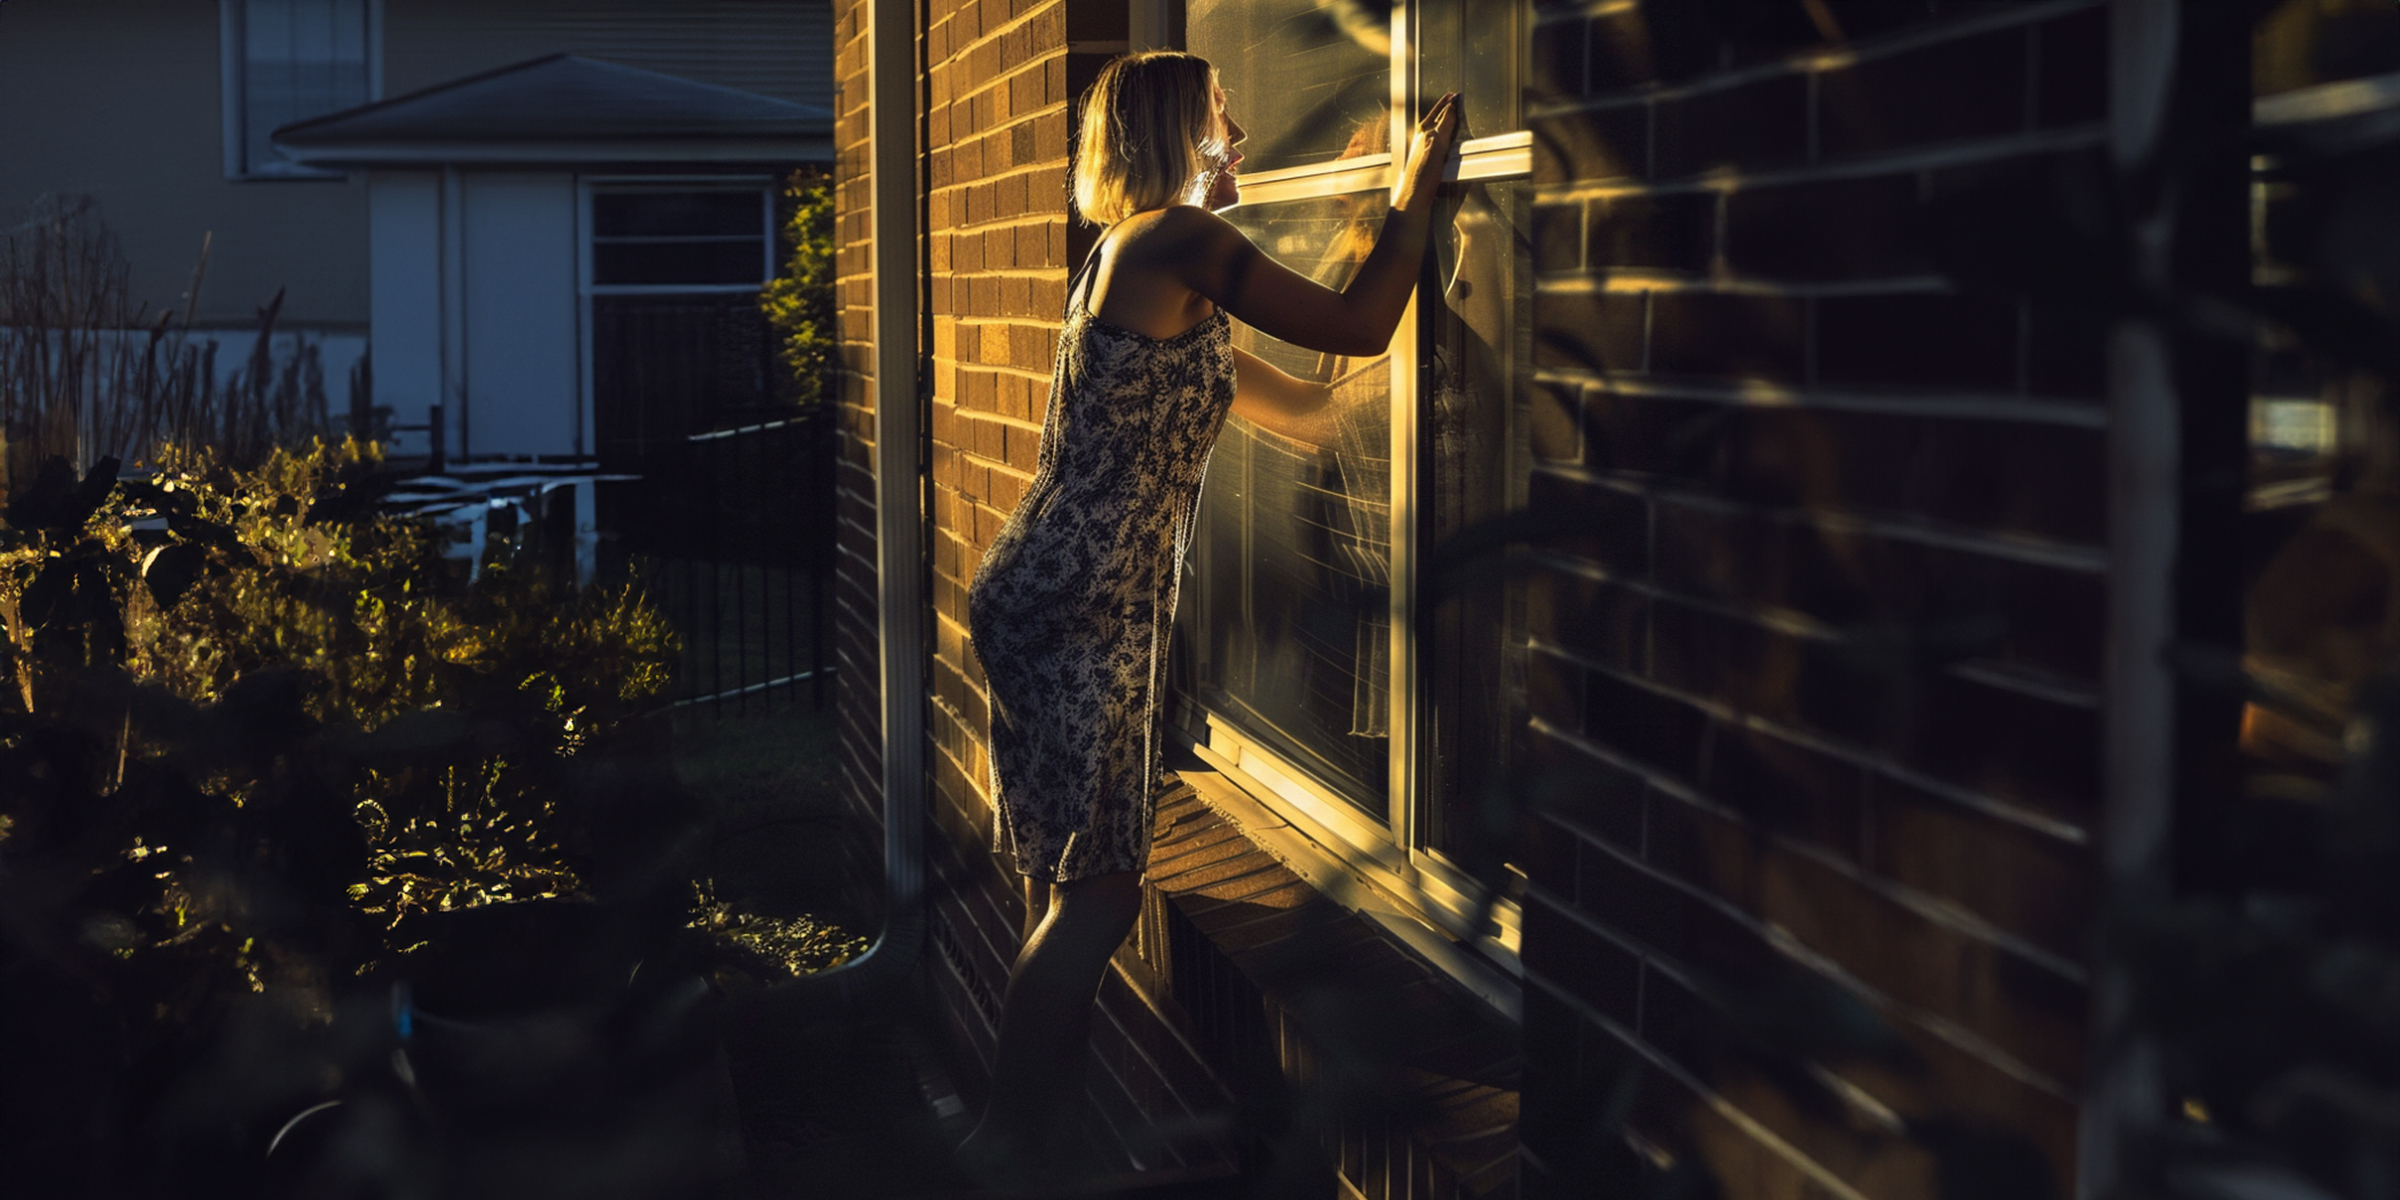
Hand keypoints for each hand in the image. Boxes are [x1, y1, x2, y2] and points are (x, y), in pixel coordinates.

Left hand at [1397, 93, 1462, 212]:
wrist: (1414, 199)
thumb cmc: (1423, 176)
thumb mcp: (1437, 146)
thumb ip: (1444, 126)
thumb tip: (1451, 107)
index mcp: (1425, 132)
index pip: (1440, 111)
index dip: (1449, 102)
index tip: (1457, 95)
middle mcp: (1422, 139)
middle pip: (1436, 119)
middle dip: (1445, 109)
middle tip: (1454, 100)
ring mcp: (1424, 150)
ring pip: (1435, 130)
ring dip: (1444, 122)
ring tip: (1452, 115)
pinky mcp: (1426, 162)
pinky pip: (1437, 143)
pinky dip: (1444, 136)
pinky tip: (1447, 141)